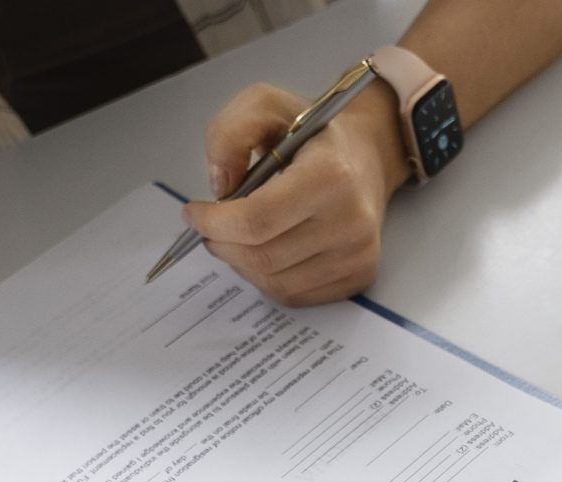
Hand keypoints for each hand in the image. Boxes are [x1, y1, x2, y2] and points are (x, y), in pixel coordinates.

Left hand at [182, 82, 412, 306]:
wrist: (367, 157)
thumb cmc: (313, 134)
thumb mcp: (266, 105)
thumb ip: (230, 133)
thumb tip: (219, 186)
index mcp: (331, 175)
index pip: (257, 220)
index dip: (214, 223)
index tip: (194, 213)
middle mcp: (351, 221)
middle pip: (261, 257)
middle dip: (221, 244)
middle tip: (210, 228)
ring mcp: (358, 255)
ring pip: (273, 282)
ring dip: (241, 263)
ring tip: (237, 237)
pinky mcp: (360, 276)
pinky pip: (294, 295)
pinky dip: (266, 278)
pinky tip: (266, 250)